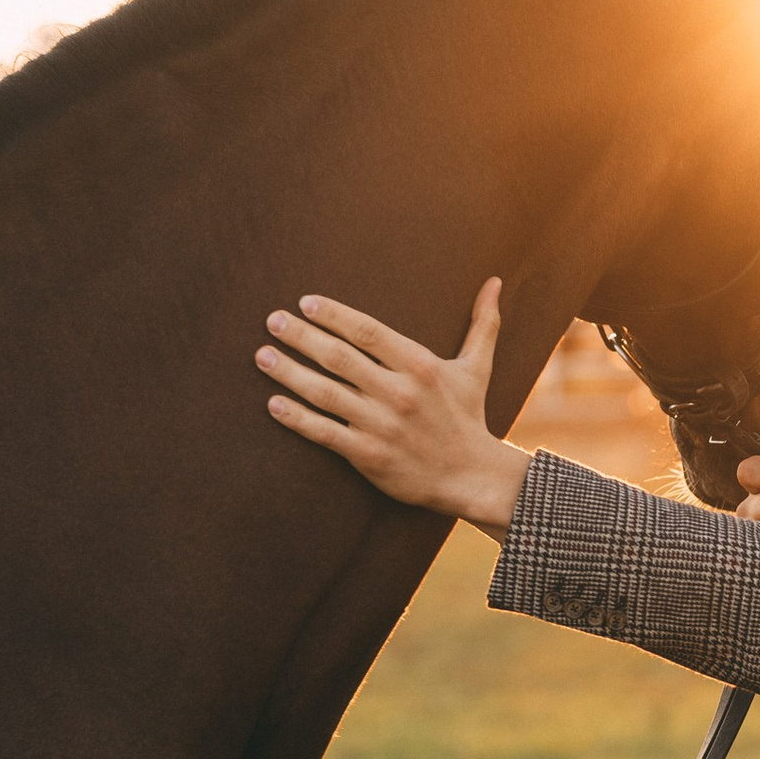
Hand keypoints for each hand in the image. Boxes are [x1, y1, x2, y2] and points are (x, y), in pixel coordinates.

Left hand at [258, 279, 528, 536]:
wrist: (473, 477)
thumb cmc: (469, 418)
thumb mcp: (476, 368)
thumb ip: (483, 324)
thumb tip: (496, 281)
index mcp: (420, 366)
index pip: (367, 331)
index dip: (333, 314)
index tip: (304, 303)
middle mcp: (399, 392)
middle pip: (339, 357)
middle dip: (301, 336)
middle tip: (272, 320)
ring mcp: (382, 425)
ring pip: (326, 393)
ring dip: (289, 373)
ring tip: (262, 356)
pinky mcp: (369, 455)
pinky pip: (325, 433)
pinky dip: (297, 418)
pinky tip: (274, 404)